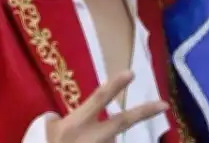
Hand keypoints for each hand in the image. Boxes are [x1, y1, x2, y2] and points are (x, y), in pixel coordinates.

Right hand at [46, 70, 167, 142]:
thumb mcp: (45, 131)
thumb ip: (58, 120)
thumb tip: (70, 119)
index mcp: (75, 125)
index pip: (98, 99)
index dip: (115, 86)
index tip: (131, 73)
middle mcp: (92, 138)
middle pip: (122, 122)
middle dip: (144, 112)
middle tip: (163, 104)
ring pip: (111, 141)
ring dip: (103, 140)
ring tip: (82, 140)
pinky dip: (103, 142)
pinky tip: (83, 142)